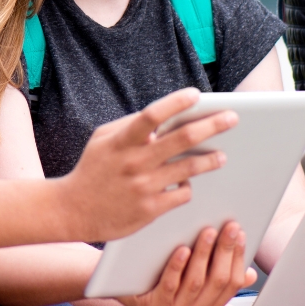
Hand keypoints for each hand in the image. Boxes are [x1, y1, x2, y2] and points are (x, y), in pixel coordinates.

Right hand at [59, 88, 236, 241]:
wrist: (71, 211)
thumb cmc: (92, 170)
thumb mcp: (103, 140)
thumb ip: (131, 126)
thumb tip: (164, 116)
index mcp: (122, 141)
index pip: (152, 116)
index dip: (176, 103)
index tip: (196, 94)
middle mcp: (134, 162)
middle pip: (182, 139)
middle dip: (212, 125)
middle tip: (232, 119)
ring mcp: (143, 186)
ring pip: (189, 168)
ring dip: (210, 160)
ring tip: (222, 156)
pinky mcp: (149, 209)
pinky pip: (182, 194)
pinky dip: (188, 186)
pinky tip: (189, 183)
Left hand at [117, 221, 256, 305]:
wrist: (120, 281)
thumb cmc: (159, 272)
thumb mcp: (192, 274)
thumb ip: (217, 273)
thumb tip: (249, 273)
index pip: (231, 284)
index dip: (238, 257)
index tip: (240, 233)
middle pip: (216, 282)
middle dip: (225, 251)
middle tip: (229, 226)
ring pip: (195, 283)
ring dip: (204, 255)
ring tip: (207, 231)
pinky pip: (169, 286)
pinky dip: (178, 267)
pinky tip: (182, 249)